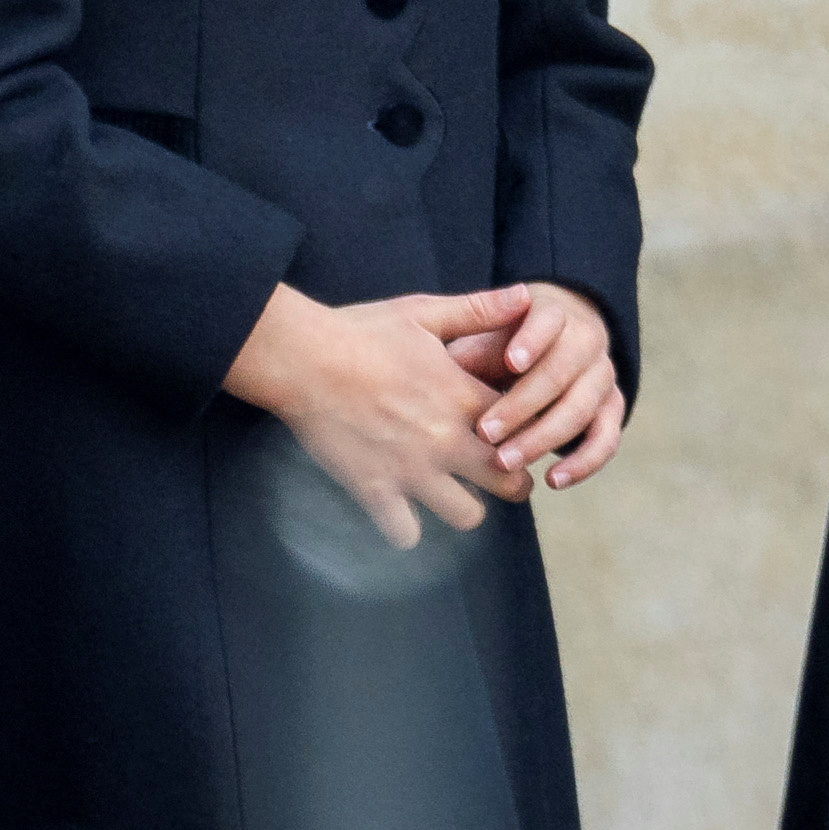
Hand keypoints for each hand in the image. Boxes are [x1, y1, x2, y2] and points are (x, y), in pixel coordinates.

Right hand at [227, 283, 536, 547]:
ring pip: (467, 516)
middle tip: (496, 472)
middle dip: (511, 481)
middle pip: (510, 484)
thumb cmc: (360, 331)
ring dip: (463, 507)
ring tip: (450, 491)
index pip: (527, 428)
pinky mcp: (375, 491)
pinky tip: (400, 509)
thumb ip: (478, 309)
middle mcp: (447, 440)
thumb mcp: (422, 312)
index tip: (516, 432)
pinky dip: (405, 528)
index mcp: (463, 396)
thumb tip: (525, 296)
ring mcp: (411, 471)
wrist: (300, 358)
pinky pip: (406, 533)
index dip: (527, 433)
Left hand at [470, 283, 627, 491]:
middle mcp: (586, 341)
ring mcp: (603, 376)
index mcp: (554, 312)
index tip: (510, 362)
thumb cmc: (501, 343)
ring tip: (506, 462)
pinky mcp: (612, 411)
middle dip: (523, 405)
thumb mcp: (483, 336)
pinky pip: (605, 440)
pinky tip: (552, 480)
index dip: (532, 341)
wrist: (550, 347)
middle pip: (563, 372)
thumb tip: (439, 370)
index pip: (549, 320)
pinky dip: (582, 463)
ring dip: (544, 439)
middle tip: (485, 433)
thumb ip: (470, 348)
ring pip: (582, 409)